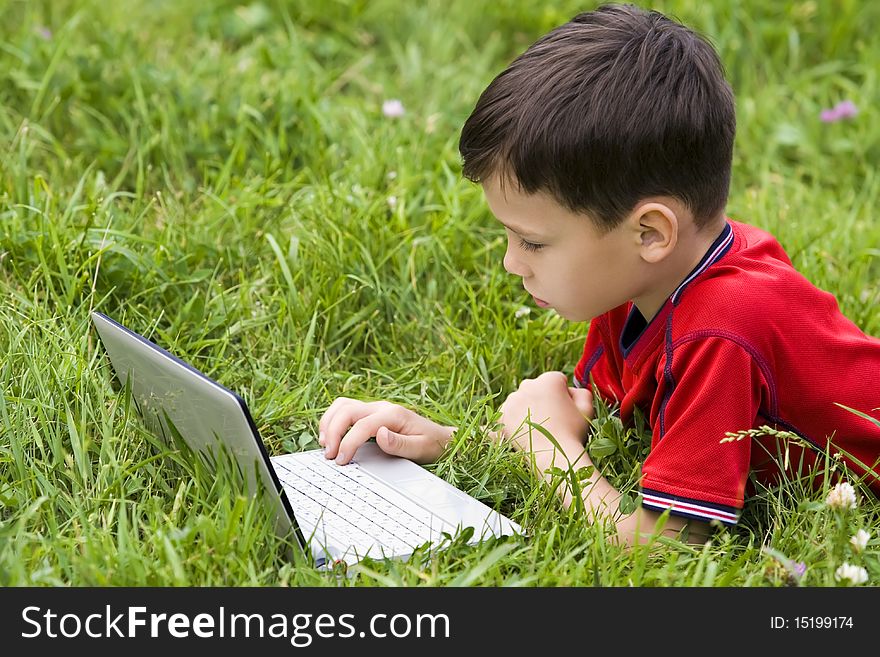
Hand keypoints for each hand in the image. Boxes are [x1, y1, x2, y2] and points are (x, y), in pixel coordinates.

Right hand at [318, 397, 455, 464]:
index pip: (362, 425)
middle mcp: (382, 407)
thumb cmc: (432, 445)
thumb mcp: (421, 449)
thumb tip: (380, 435)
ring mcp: (375, 408)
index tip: (341, 460)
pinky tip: (330, 437)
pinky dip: (333, 421)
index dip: (348, 442)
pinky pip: (345, 410)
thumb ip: (400, 444)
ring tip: (325, 445)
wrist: (441, 439)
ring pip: (342, 406)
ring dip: (329, 423)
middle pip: (347, 410)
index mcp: (394, 414)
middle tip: (329, 454)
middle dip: (332, 431)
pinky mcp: (370, 414)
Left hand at [494, 372, 593, 467]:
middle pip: (537, 388)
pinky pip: (508, 413)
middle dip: (544, 399)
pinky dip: (513, 419)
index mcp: (549, 379)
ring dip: (528, 408)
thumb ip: (581, 392)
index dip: (564, 396)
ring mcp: (512, 399)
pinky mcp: (502, 415)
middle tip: (552, 419)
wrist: (553, 456)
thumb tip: (570, 390)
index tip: (566, 410)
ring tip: (538, 427)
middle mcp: (527, 385)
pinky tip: (522, 429)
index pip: (557, 381)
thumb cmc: (573, 433)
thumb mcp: (587, 409)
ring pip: (522, 400)